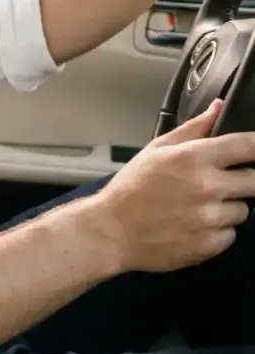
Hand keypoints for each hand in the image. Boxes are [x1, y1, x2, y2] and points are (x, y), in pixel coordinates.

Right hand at [94, 100, 254, 271]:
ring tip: (198, 207)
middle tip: (222, 181)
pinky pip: (230, 234)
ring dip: (228, 207)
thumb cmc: (131, 187)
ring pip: (242, 209)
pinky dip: (217, 230)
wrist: (112, 232)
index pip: (246, 146)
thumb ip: (192, 129)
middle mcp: (207, 187)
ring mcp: (210, 218)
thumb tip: (218, 108)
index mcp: (193, 158)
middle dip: (244, 179)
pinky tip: (193, 225)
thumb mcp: (156, 149)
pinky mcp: (210, 245)